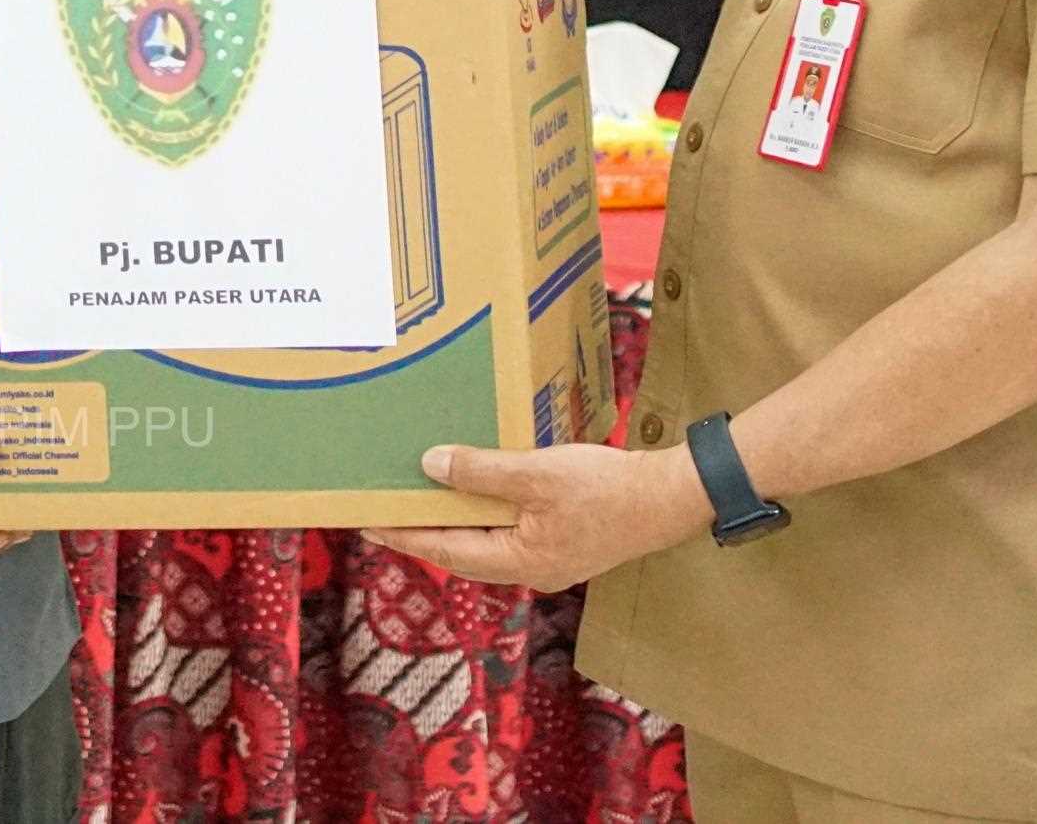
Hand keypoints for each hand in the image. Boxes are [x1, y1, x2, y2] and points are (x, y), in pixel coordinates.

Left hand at [363, 441, 711, 592]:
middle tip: (383, 509)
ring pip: (485, 542)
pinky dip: (484, 513)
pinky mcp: (563, 543)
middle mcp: (529, 570)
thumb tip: (431, 466)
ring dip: (454, 520)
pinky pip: (509, 531)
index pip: (444, 549)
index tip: (365, 521)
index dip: (402, 533)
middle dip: (422, 530)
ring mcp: (548, 559)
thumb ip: (482, 472)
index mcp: (518, 562)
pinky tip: (476, 491)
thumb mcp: (536, 475)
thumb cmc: (606, 489)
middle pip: (461, 551)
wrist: (671, 498)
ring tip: (421, 496)